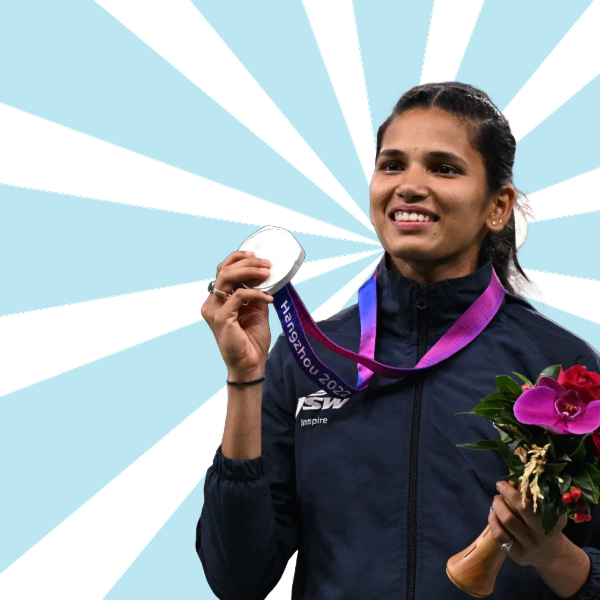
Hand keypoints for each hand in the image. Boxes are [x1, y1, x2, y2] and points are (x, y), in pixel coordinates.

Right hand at [201, 250, 272, 378]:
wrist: (251, 364)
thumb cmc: (252, 340)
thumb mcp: (256, 310)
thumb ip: (255, 293)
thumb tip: (263, 274)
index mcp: (218, 300)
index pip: (223, 271)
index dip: (238, 259)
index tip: (257, 256)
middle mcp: (212, 303)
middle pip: (223, 270)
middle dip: (246, 262)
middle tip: (266, 263)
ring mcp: (214, 310)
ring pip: (226, 277)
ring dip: (249, 271)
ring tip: (267, 273)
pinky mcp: (221, 318)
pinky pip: (239, 295)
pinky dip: (255, 293)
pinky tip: (268, 297)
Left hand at [488, 480, 567, 568]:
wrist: (551, 553)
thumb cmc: (545, 522)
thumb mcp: (548, 508)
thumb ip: (535, 490)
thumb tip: (517, 464)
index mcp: (553, 518)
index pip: (535, 499)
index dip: (518, 488)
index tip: (507, 481)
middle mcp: (543, 533)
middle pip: (520, 509)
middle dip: (506, 494)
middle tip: (499, 487)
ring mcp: (531, 545)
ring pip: (507, 522)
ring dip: (497, 506)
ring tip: (496, 500)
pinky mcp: (518, 555)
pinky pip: (500, 536)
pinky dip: (493, 521)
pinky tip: (493, 513)